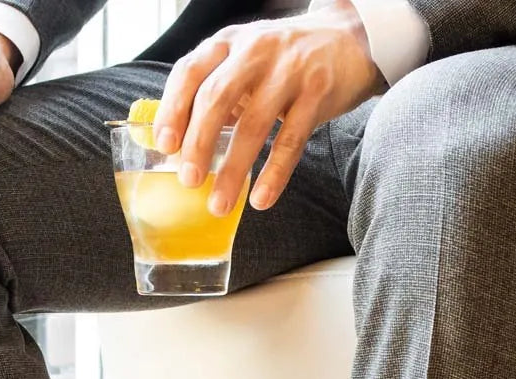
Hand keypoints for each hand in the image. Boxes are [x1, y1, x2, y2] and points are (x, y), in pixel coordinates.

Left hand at [153, 0, 383, 214]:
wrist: (351, 37)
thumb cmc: (286, 59)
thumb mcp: (245, 60)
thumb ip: (216, 91)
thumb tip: (179, 143)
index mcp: (228, 43)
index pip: (190, 71)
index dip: (173, 109)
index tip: (164, 146)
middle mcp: (255, 51)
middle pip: (216, 98)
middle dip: (198, 143)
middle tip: (189, 181)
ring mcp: (289, 71)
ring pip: (253, 125)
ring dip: (233, 169)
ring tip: (219, 204)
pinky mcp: (318, 93)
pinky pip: (291, 141)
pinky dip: (274, 174)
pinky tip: (261, 199)